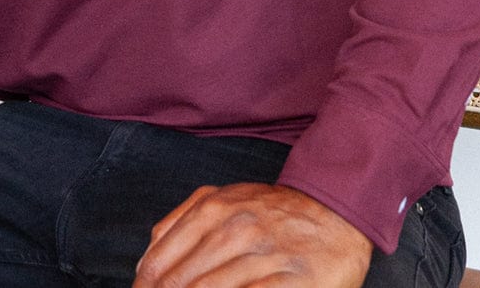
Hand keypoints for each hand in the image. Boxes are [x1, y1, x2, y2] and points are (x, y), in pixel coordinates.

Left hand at [132, 183, 371, 286]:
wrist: (335, 209)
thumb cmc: (271, 212)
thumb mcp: (221, 200)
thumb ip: (178, 224)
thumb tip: (144, 265)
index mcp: (211, 209)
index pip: (158, 263)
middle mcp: (234, 229)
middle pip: (179, 282)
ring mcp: (264, 254)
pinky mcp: (293, 280)